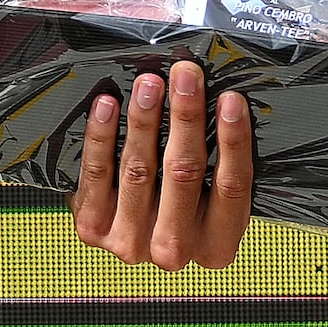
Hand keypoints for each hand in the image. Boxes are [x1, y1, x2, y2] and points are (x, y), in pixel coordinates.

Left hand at [67, 60, 253, 270]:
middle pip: (184, 172)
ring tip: (148, 83)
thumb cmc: (181, 207)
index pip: (232, 187)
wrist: (130, 235)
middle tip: (185, 75)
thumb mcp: (210, 201)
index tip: (230, 98)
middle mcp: (175, 250)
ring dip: (144, 119)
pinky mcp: (94, 228)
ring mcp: (132, 243)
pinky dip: (102, 135)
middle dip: (186, 116)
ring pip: (140, 169)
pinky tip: (108, 105)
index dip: (232, 140)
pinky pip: (98, 173)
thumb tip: (227, 101)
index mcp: (217, 246)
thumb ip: (219, 165)